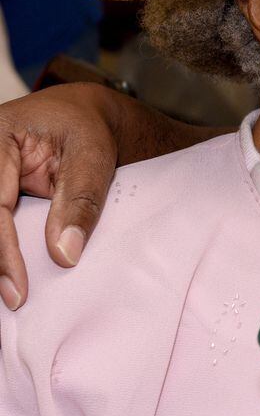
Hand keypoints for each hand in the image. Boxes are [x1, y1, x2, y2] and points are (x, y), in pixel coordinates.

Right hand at [0, 84, 121, 308]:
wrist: (88, 116)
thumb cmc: (89, 127)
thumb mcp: (94, 155)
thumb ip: (81, 200)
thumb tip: (65, 254)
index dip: (3, 252)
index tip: (17, 289)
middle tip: (12, 298)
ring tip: (11, 293)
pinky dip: (4, 248)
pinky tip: (9, 278)